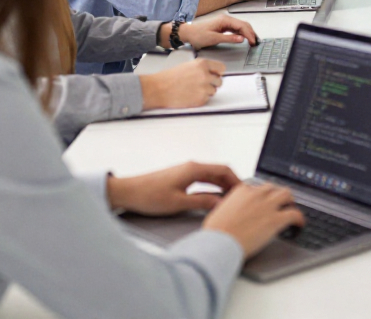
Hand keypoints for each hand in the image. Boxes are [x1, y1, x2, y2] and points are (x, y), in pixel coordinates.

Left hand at [107, 162, 241, 215]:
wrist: (127, 192)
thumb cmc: (148, 195)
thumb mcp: (179, 202)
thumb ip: (202, 202)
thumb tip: (220, 203)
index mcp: (193, 169)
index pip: (224, 169)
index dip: (236, 180)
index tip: (244, 191)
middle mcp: (191, 167)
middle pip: (219, 172)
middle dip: (231, 184)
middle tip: (239, 197)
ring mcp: (185, 172)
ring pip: (210, 177)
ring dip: (221, 186)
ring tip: (228, 200)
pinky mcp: (179, 179)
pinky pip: (201, 181)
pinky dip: (210, 188)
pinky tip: (211, 199)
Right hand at [139, 59, 225, 108]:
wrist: (158, 89)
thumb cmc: (169, 77)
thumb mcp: (188, 65)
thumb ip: (202, 68)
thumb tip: (214, 73)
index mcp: (202, 64)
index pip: (221, 68)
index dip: (217, 73)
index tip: (215, 75)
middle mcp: (205, 75)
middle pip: (219, 81)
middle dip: (212, 83)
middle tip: (200, 85)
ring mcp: (204, 88)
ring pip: (213, 91)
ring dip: (206, 92)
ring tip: (192, 90)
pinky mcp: (200, 99)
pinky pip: (206, 99)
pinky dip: (200, 99)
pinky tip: (190, 95)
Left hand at [174, 15, 257, 49]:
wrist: (188, 33)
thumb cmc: (197, 35)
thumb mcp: (214, 38)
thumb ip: (229, 38)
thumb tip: (241, 39)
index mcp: (225, 20)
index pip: (242, 26)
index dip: (249, 34)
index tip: (253, 42)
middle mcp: (226, 19)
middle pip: (244, 24)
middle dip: (251, 33)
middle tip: (255, 42)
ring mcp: (225, 22)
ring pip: (241, 26)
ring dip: (248, 33)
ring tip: (252, 41)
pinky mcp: (224, 26)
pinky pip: (236, 29)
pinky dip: (242, 33)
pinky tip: (244, 38)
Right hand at [203, 181, 304, 257]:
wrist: (219, 243)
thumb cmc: (215, 233)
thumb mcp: (218, 212)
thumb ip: (229, 207)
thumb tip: (231, 212)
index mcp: (241, 191)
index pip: (257, 187)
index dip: (262, 194)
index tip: (263, 200)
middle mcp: (256, 194)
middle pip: (274, 187)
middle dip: (277, 194)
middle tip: (280, 203)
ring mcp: (267, 206)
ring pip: (287, 194)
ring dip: (289, 201)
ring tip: (291, 209)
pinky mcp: (276, 219)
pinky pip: (294, 214)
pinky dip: (299, 218)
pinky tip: (299, 224)